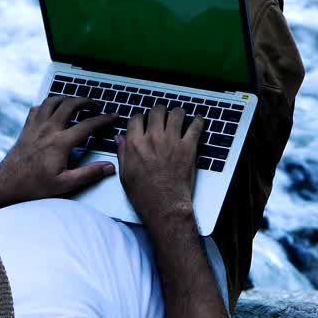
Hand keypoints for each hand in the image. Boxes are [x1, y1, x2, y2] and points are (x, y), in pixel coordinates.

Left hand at [0, 97, 117, 216]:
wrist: (7, 184)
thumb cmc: (34, 186)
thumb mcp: (65, 184)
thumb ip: (89, 174)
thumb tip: (108, 167)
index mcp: (60, 143)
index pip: (87, 125)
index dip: (103, 120)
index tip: (113, 117)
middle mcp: (48, 130)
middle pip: (70, 105)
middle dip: (86, 102)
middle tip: (95, 107)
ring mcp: (35, 127)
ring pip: (52, 101)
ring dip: (67, 99)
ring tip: (76, 103)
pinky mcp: (26, 129)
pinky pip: (37, 108)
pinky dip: (47, 105)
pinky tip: (52, 110)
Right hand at [117, 106, 203, 223]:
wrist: (164, 205)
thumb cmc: (144, 194)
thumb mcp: (125, 174)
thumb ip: (123, 153)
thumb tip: (119, 139)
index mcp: (135, 143)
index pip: (137, 118)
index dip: (141, 118)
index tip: (144, 121)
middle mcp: (153, 138)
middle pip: (157, 111)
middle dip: (159, 112)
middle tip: (162, 116)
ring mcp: (172, 141)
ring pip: (176, 114)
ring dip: (178, 113)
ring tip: (179, 116)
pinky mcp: (188, 147)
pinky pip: (196, 127)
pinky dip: (198, 122)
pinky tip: (198, 121)